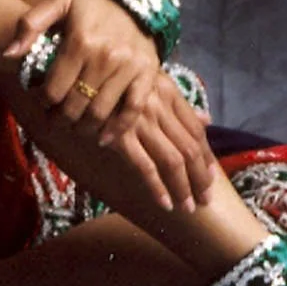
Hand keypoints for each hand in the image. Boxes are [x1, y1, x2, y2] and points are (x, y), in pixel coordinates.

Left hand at [3, 0, 155, 125]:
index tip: (40, 101)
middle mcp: (106, 57)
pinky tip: (103, 138)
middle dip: (60, 118)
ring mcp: (129, 68)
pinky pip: (132, 110)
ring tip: (72, 127)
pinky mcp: (147, 75)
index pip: (54, 88)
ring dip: (82, 127)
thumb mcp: (56, 2)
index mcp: (81, 41)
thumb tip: (9, 54)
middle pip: (76, 105)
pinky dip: (117, 129)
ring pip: (100, 112)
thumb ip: (29, 24)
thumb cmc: (88, 3)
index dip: (42, 101)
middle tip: (54, 120)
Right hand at [85, 73, 216, 213]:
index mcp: (167, 92)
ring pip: (172, 161)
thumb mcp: (149, 81)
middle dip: (200, 179)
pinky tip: (164, 203)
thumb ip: (176, 103)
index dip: (206, 157)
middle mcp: (157, 106)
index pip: (196, 130)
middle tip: (205, 200)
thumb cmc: (113, 80)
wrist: (75, 78)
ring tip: (188, 207)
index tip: (211, 177)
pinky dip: (157, 187)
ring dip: (183, 188)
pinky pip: (144, 167)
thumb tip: (206, 120)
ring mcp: (139, 121)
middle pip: (189, 149)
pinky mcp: (119, 135)